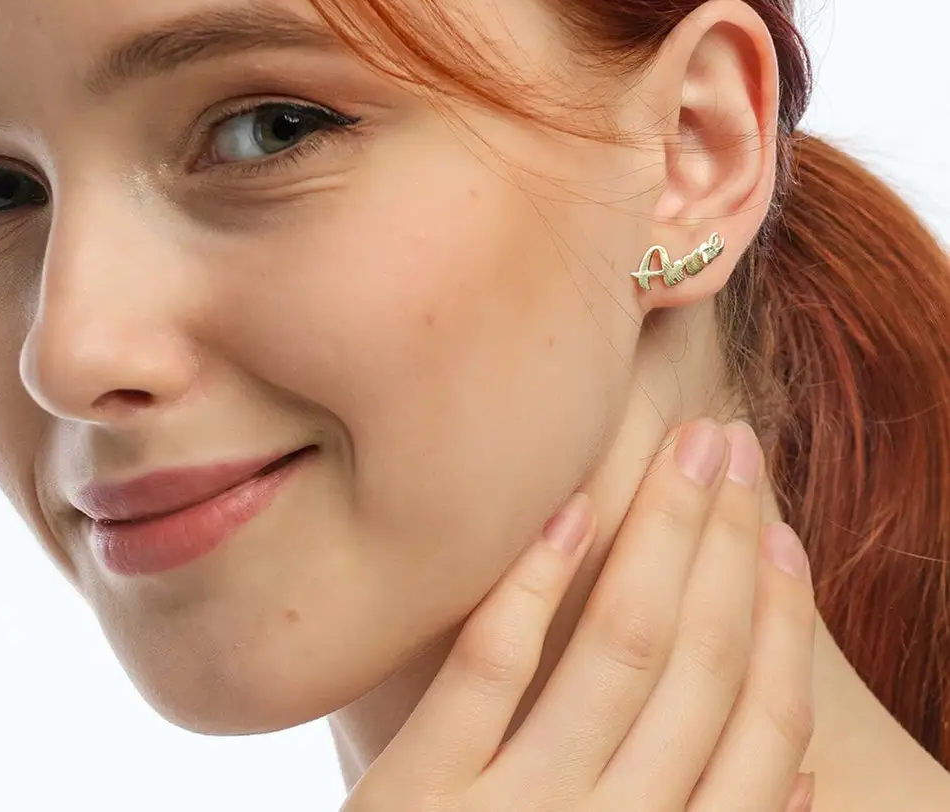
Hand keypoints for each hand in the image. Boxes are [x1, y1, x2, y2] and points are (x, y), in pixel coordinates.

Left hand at [340, 419, 816, 811]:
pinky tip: (569, 510)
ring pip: (617, 651)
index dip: (784, 626)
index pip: (759, 731)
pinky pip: (491, 666)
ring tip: (685, 448)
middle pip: (697, 665)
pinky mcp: (417, 793)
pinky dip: (537, 583)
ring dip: (662, 537)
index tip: (784, 535)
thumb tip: (803, 770)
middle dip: (727, 543)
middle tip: (734, 443)